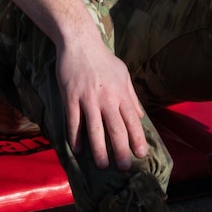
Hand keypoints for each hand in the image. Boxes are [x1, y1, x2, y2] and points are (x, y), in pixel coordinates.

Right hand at [55, 32, 150, 170]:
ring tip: (102, 165)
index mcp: (121, 93)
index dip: (137, 139)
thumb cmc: (104, 60)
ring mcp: (87, 98)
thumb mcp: (123, 74)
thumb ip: (131, 97)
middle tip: (124, 168)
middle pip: (115, 128)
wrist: (80, 43)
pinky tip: (78, 150)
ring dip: (98, 149)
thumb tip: (141, 116)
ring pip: (94, 129)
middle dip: (121, 150)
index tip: (141, 155)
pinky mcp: (71, 97)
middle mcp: (106, 98)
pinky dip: (76, 137)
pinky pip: (74, 121)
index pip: (132, 120)